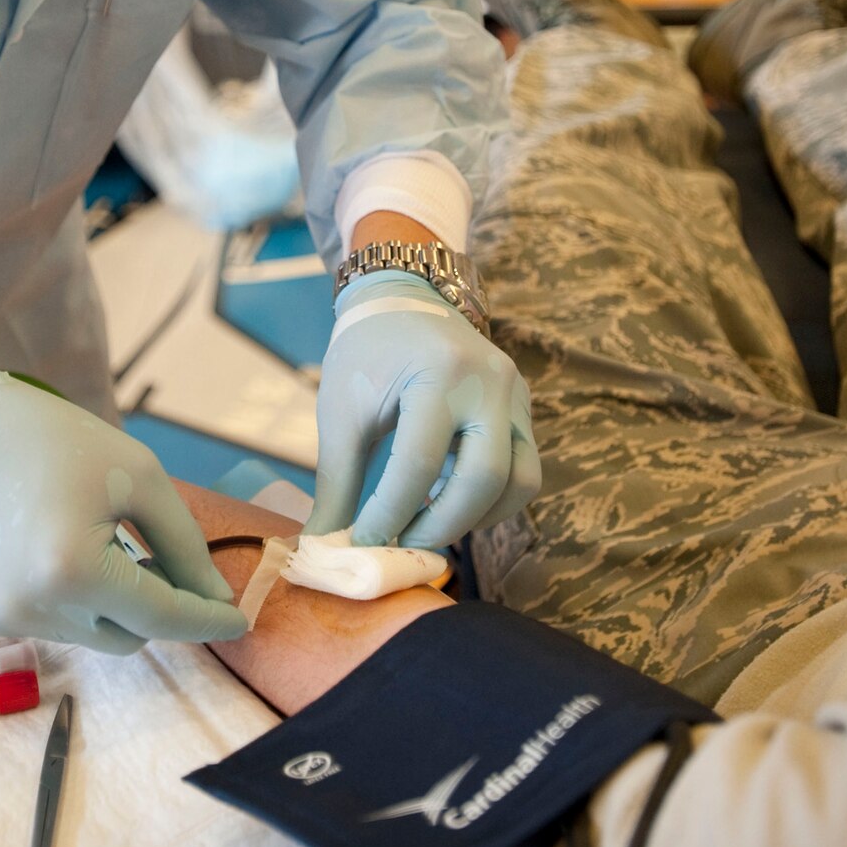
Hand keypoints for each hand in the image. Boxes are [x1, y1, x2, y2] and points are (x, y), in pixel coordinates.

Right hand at [0, 360, 247, 654]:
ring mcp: (4, 618)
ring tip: (103, 541)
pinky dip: (78, 601)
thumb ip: (185, 546)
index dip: (206, 620)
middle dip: (156, 604)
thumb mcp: (139, 478)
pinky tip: (66, 551)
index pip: (159, 616)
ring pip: (96, 636)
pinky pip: (59, 625)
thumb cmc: (60, 441)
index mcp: (73, 571)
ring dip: (115, 603)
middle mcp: (33, 608)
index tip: (241, 618)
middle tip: (159, 554)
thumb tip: (214, 600)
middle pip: (130, 636)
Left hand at [306, 271, 539, 549]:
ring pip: (519, 482)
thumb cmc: (366, 352)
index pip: (419, 463)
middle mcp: (490, 382)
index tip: (364, 544)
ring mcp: (516, 394)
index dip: (390, 513)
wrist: (405, 298)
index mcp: (439, 372)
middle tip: (402, 545)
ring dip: (475, 518)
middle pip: (484, 479)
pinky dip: (490, 499)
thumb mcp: (341, 411)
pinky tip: (447, 500)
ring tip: (426, 523)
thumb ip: (336, 482)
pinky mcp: (524, 409)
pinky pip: (524, 469)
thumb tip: (323, 549)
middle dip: (441, 525)